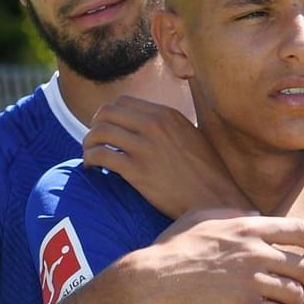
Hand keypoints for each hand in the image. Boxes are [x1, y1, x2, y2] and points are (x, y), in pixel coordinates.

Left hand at [83, 97, 249, 216]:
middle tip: (94, 142)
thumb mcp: (192, 136)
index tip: (107, 128)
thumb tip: (150, 125)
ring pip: (99, 132)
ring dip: (88, 143)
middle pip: (106, 112)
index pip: (123, 102)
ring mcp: (144, 147)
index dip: (109, 114)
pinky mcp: (136, 171)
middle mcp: (154, 125)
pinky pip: (100, 156)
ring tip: (89, 156)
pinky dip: (90, 160)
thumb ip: (170, 126)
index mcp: (166, 114)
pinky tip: (91, 169)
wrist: (214, 201)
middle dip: (95, 125)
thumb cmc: (207, 173)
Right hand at [124, 208, 303, 303]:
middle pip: (303, 265)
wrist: (153, 283)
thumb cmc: (173, 249)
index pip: (298, 230)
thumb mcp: (200, 218)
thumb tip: (257, 214)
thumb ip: (232, 211)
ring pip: (297, 293)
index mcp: (248, 227)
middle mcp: (255, 252)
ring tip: (287, 303)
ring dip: (296, 300)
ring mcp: (252, 281)